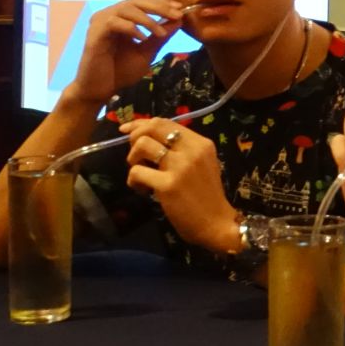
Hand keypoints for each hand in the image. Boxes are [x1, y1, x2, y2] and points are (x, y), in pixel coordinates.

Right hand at [69, 0, 187, 106]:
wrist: (100, 90)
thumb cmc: (120, 72)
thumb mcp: (147, 52)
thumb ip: (161, 36)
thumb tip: (179, 20)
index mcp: (122, 17)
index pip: (142, 1)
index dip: (161, 2)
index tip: (180, 8)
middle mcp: (110, 15)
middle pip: (136, 0)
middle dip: (159, 7)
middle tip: (177, 14)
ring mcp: (100, 22)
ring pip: (126, 8)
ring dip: (147, 19)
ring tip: (161, 33)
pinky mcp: (94, 33)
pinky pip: (114, 22)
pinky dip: (131, 28)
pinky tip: (142, 38)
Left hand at [123, 118, 238, 253]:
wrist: (217, 223)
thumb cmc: (207, 195)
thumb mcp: (202, 164)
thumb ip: (183, 150)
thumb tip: (150, 138)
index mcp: (201, 143)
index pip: (165, 122)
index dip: (142, 123)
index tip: (127, 130)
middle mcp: (192, 150)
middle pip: (153, 127)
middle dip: (134, 137)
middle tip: (134, 154)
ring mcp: (180, 167)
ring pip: (142, 145)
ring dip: (132, 158)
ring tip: (139, 172)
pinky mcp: (168, 185)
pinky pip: (137, 172)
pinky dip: (133, 180)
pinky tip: (142, 189)